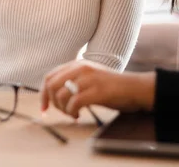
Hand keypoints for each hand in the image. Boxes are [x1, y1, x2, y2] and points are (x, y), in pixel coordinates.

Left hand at [40, 59, 155, 117]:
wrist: (135, 88)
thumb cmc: (111, 87)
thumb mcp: (89, 78)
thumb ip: (72, 81)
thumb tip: (53, 96)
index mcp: (76, 64)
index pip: (49, 76)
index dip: (43, 94)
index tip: (44, 108)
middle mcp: (80, 68)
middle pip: (51, 85)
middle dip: (52, 102)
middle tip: (63, 112)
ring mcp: (88, 78)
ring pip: (61, 95)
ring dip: (64, 109)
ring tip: (73, 114)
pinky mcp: (96, 90)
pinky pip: (74, 103)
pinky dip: (72, 112)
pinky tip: (78, 115)